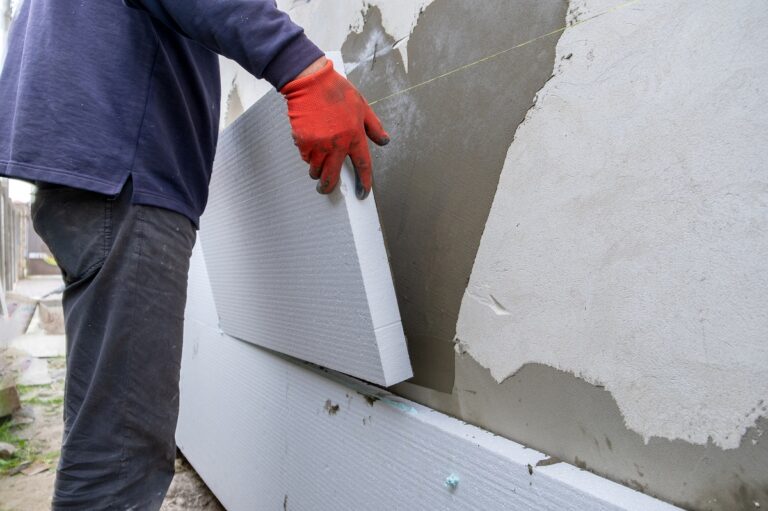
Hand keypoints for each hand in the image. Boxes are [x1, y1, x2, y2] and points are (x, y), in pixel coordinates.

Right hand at [281, 59, 389, 198]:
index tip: (363, 193)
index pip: (363, 165)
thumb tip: (384, 141)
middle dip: (329, 186)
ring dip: (317, 172)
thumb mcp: (362, 106)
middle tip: (326, 189)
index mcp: (355, 136)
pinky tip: (309, 148)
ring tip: (316, 169)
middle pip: (333, 175)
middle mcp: (337, 144)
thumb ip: (373, 126)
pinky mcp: (303, 141)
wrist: (310, 82)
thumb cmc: (337, 91)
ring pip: (316, 169)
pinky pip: (305, 157)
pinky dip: (307, 157)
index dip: (364, 182)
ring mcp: (319, 144)